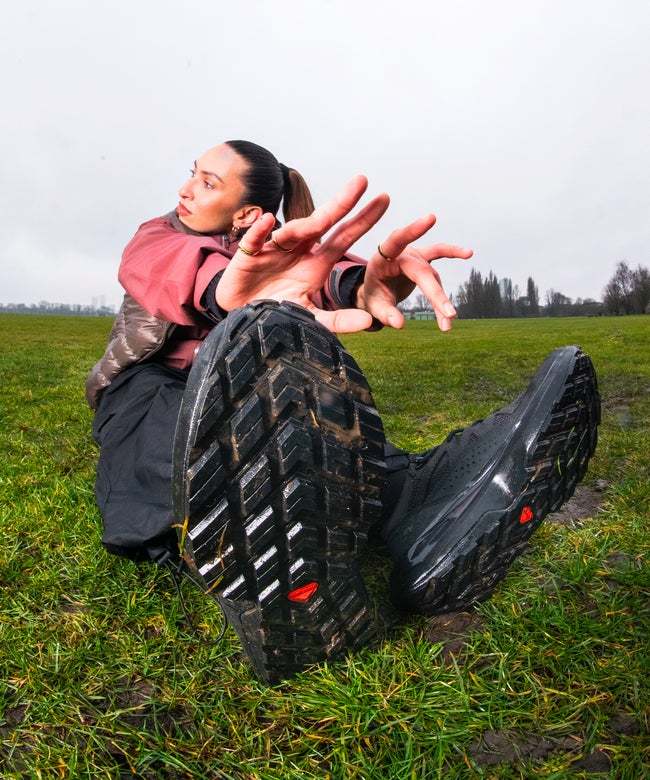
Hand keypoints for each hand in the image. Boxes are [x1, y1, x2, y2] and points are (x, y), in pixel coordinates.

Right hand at [216, 175, 389, 332]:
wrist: (245, 316)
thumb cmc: (279, 313)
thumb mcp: (311, 318)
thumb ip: (338, 321)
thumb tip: (368, 321)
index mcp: (317, 262)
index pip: (344, 236)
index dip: (363, 220)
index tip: (384, 198)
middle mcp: (299, 249)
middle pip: (323, 222)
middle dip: (342, 203)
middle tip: (362, 181)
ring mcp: (274, 248)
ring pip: (291, 231)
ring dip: (304, 224)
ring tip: (321, 220)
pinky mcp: (248, 256)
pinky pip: (254, 240)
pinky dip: (259, 231)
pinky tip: (266, 221)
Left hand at [355, 214, 472, 330]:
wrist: (374, 290)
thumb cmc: (373, 295)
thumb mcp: (373, 306)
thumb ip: (385, 314)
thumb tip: (400, 324)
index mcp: (382, 258)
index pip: (396, 241)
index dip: (413, 231)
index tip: (431, 218)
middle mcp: (400, 253)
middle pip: (422, 271)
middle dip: (436, 294)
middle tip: (450, 315)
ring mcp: (413, 255)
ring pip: (432, 275)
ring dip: (441, 299)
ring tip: (448, 322)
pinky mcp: (423, 261)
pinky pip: (439, 255)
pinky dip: (453, 253)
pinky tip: (468, 253)